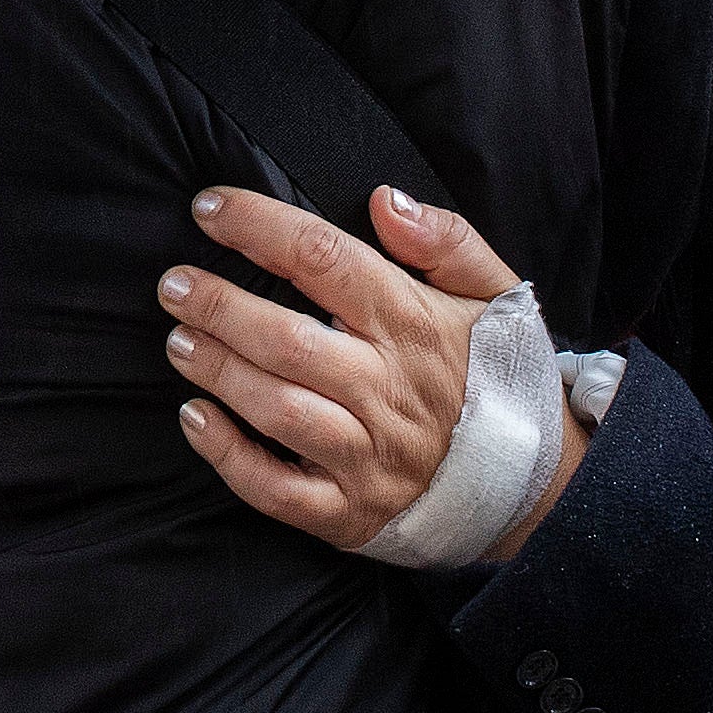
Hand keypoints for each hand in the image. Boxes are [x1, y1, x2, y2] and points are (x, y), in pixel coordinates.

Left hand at [158, 185, 587, 561]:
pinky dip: (229, 456)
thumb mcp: (496, 293)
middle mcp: (386, 389)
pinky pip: (277, 490)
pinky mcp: (348, 512)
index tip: (208, 208)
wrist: (539, 488)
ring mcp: (366, 456)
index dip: (259, 227)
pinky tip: (194, 418)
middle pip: (288, 339)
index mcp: (414, 324)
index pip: (325, 259)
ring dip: (219, 372)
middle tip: (173, 284)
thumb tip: (384, 200)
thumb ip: (445, 239)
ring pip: (279, 410)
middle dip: (220, 306)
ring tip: (177, 341)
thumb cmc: (499, 376)